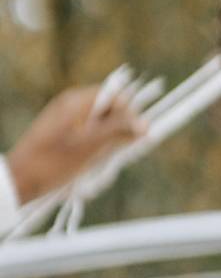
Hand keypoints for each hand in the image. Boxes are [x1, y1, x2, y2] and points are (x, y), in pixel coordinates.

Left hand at [6, 87, 147, 204]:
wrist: (19, 181)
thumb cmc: (53, 162)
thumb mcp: (90, 146)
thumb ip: (118, 131)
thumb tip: (146, 124)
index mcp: (77, 101)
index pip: (116, 96)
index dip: (130, 113)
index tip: (138, 135)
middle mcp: (72, 105)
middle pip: (110, 112)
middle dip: (118, 133)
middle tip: (117, 153)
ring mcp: (67, 120)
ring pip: (102, 128)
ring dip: (106, 146)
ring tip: (97, 164)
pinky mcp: (63, 136)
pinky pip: (89, 138)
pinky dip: (94, 151)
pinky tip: (88, 167)